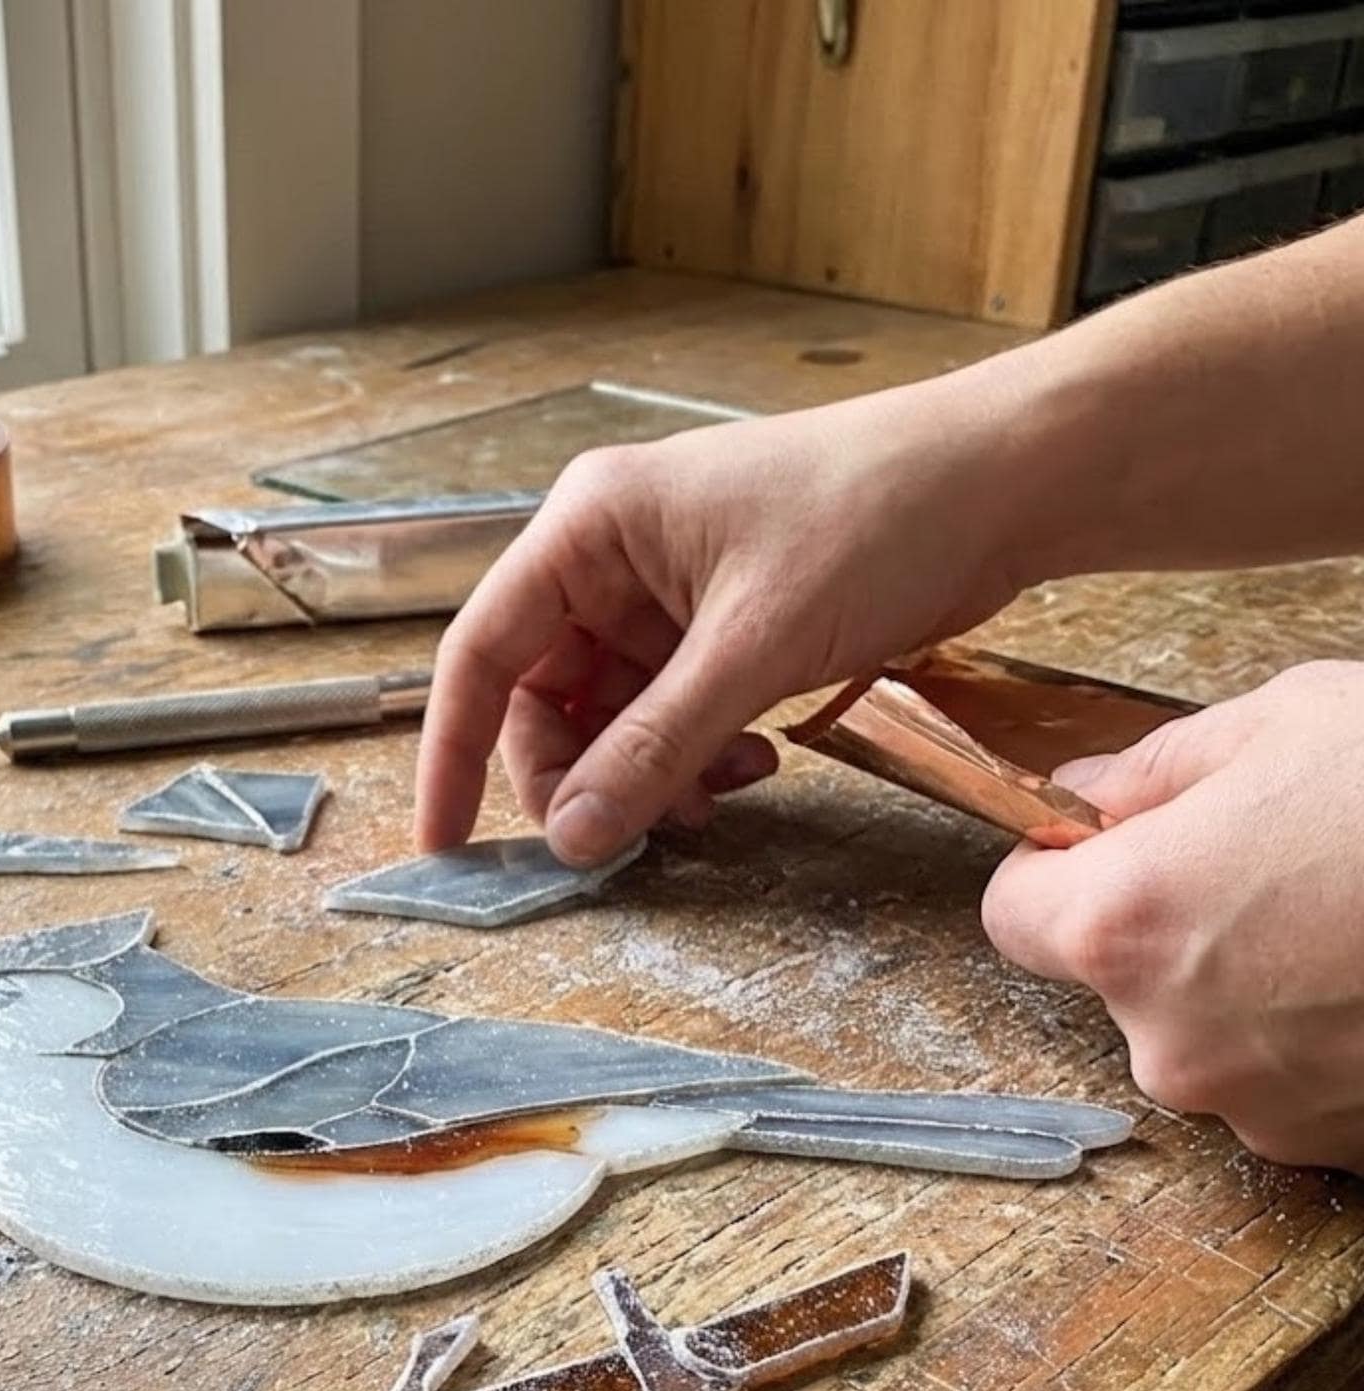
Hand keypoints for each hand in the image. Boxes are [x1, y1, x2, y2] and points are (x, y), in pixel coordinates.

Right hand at [413, 379, 1026, 863]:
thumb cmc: (879, 515)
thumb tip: (571, 835)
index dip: (454, 753)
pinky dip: (695, 756)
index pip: (482, 652)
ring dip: (649, 773)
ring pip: (612, 717)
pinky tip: (752, 765)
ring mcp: (670, 593)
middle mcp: (614, 557)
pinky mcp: (724, 624)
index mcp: (590, 527)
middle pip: (543, 697)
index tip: (447, 843)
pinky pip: (672, 714)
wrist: (1012, 479)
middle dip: (578, 775)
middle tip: (619, 838)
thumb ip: (653, 747)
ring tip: (719, 791)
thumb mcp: (753, 644)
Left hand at [982, 660, 1363, 1168]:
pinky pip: (1294, 1086)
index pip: (1012, 916)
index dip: (1050, 874)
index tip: (1095, 849)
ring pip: (1212, 1039)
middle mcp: (1174, 1038)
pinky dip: (1326, 1041)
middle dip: (1171, 929)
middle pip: (1117, 983)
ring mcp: (1262, 1108)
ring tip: (1357, 922)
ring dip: (1256, 989)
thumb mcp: (1293, 725)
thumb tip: (1090, 793)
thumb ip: (1162, 768)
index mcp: (1130, 923)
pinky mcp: (1341, 1149)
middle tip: (1277, 868)